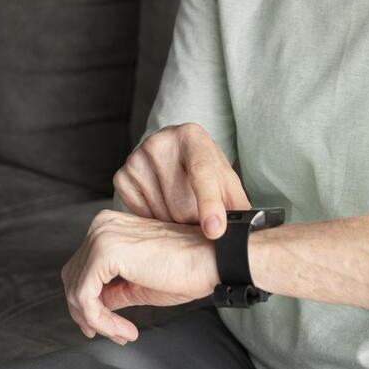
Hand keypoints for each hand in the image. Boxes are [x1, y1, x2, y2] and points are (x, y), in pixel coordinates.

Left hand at [61, 209, 218, 344]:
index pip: (82, 268)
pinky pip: (86, 297)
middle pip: (73, 278)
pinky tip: (123, 329)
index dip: (90, 302)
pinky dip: (100, 320)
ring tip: (122, 333)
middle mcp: (102, 226)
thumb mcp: (140, 284)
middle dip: (88, 313)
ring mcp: (102, 236)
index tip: (110, 326)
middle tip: (115, 333)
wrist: (213, 259)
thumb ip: (113, 290)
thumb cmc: (187, 267)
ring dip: (96, 321)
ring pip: (76, 290)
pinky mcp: (105, 253)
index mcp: (110, 226)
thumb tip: (94, 304)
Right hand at [113, 122, 250, 239]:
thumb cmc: (204, 169)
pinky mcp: (122, 177)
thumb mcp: (226, 179)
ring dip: (175, 222)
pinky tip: (162, 204)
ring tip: (179, 206)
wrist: (173, 154)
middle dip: (195, 221)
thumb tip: (247, 232)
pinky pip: (142, 216)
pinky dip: (155, 219)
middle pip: (181, 205)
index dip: (210, 204)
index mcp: (193, 136)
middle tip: (201, 216)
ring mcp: (137, 158)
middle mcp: (160, 142)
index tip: (215, 230)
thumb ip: (237, 202)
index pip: (202, 172)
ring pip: (161, 216)